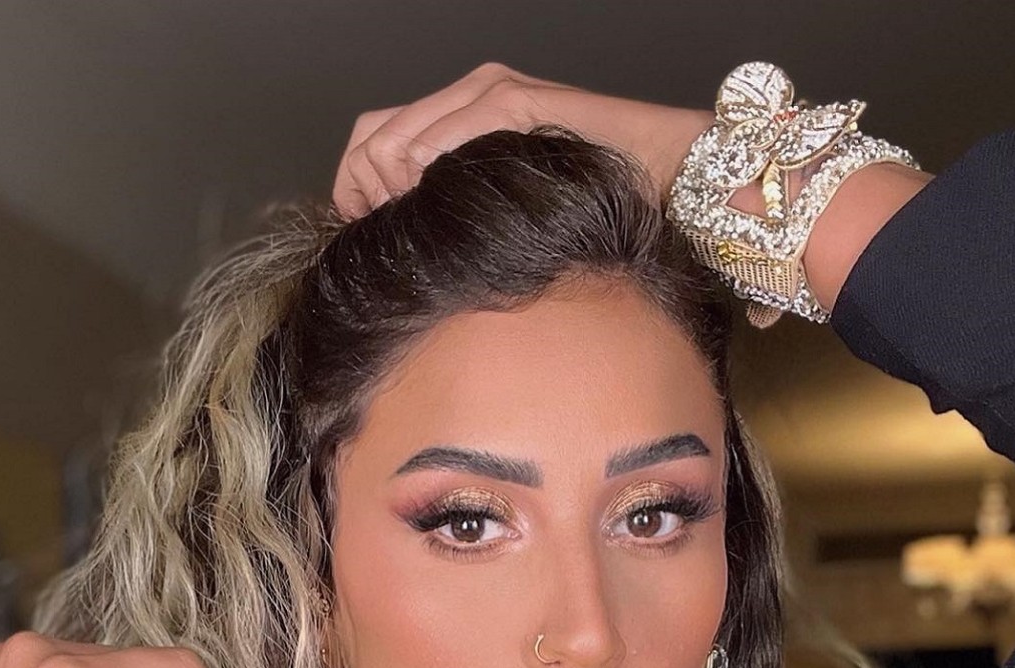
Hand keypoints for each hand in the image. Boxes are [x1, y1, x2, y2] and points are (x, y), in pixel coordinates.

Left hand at [332, 62, 714, 218]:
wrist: (662, 167)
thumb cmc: (588, 195)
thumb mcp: (504, 201)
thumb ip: (455, 201)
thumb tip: (395, 231)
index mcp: (462, 111)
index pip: (373, 134)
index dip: (352, 183)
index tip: (360, 226)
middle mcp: (470, 90)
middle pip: (374, 134)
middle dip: (365, 191)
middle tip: (387, 231)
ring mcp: (492, 91)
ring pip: (400, 139)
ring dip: (398, 192)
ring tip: (421, 226)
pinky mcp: (517, 101)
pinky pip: (448, 138)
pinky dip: (432, 175)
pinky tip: (442, 205)